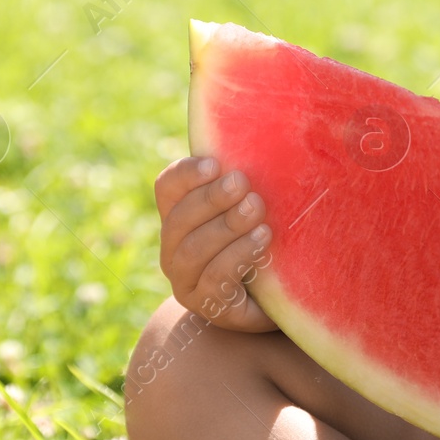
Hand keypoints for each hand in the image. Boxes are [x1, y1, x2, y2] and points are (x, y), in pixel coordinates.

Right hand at [154, 156, 277, 331]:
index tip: (214, 163)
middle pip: (178, 220)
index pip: (167, 188)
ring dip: (225, 226)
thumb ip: (245, 182)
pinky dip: (238, 255)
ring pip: (192, 251)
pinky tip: (262, 238)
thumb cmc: (263, 241)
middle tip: (241, 183)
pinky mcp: (210, 307)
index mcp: (179, 218)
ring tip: (255, 208)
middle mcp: (174, 250)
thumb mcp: (252, 207)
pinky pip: (215, 280)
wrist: (273, 300)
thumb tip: (268, 133)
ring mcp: (187, 282)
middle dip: (210, 199)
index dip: (186, 174)